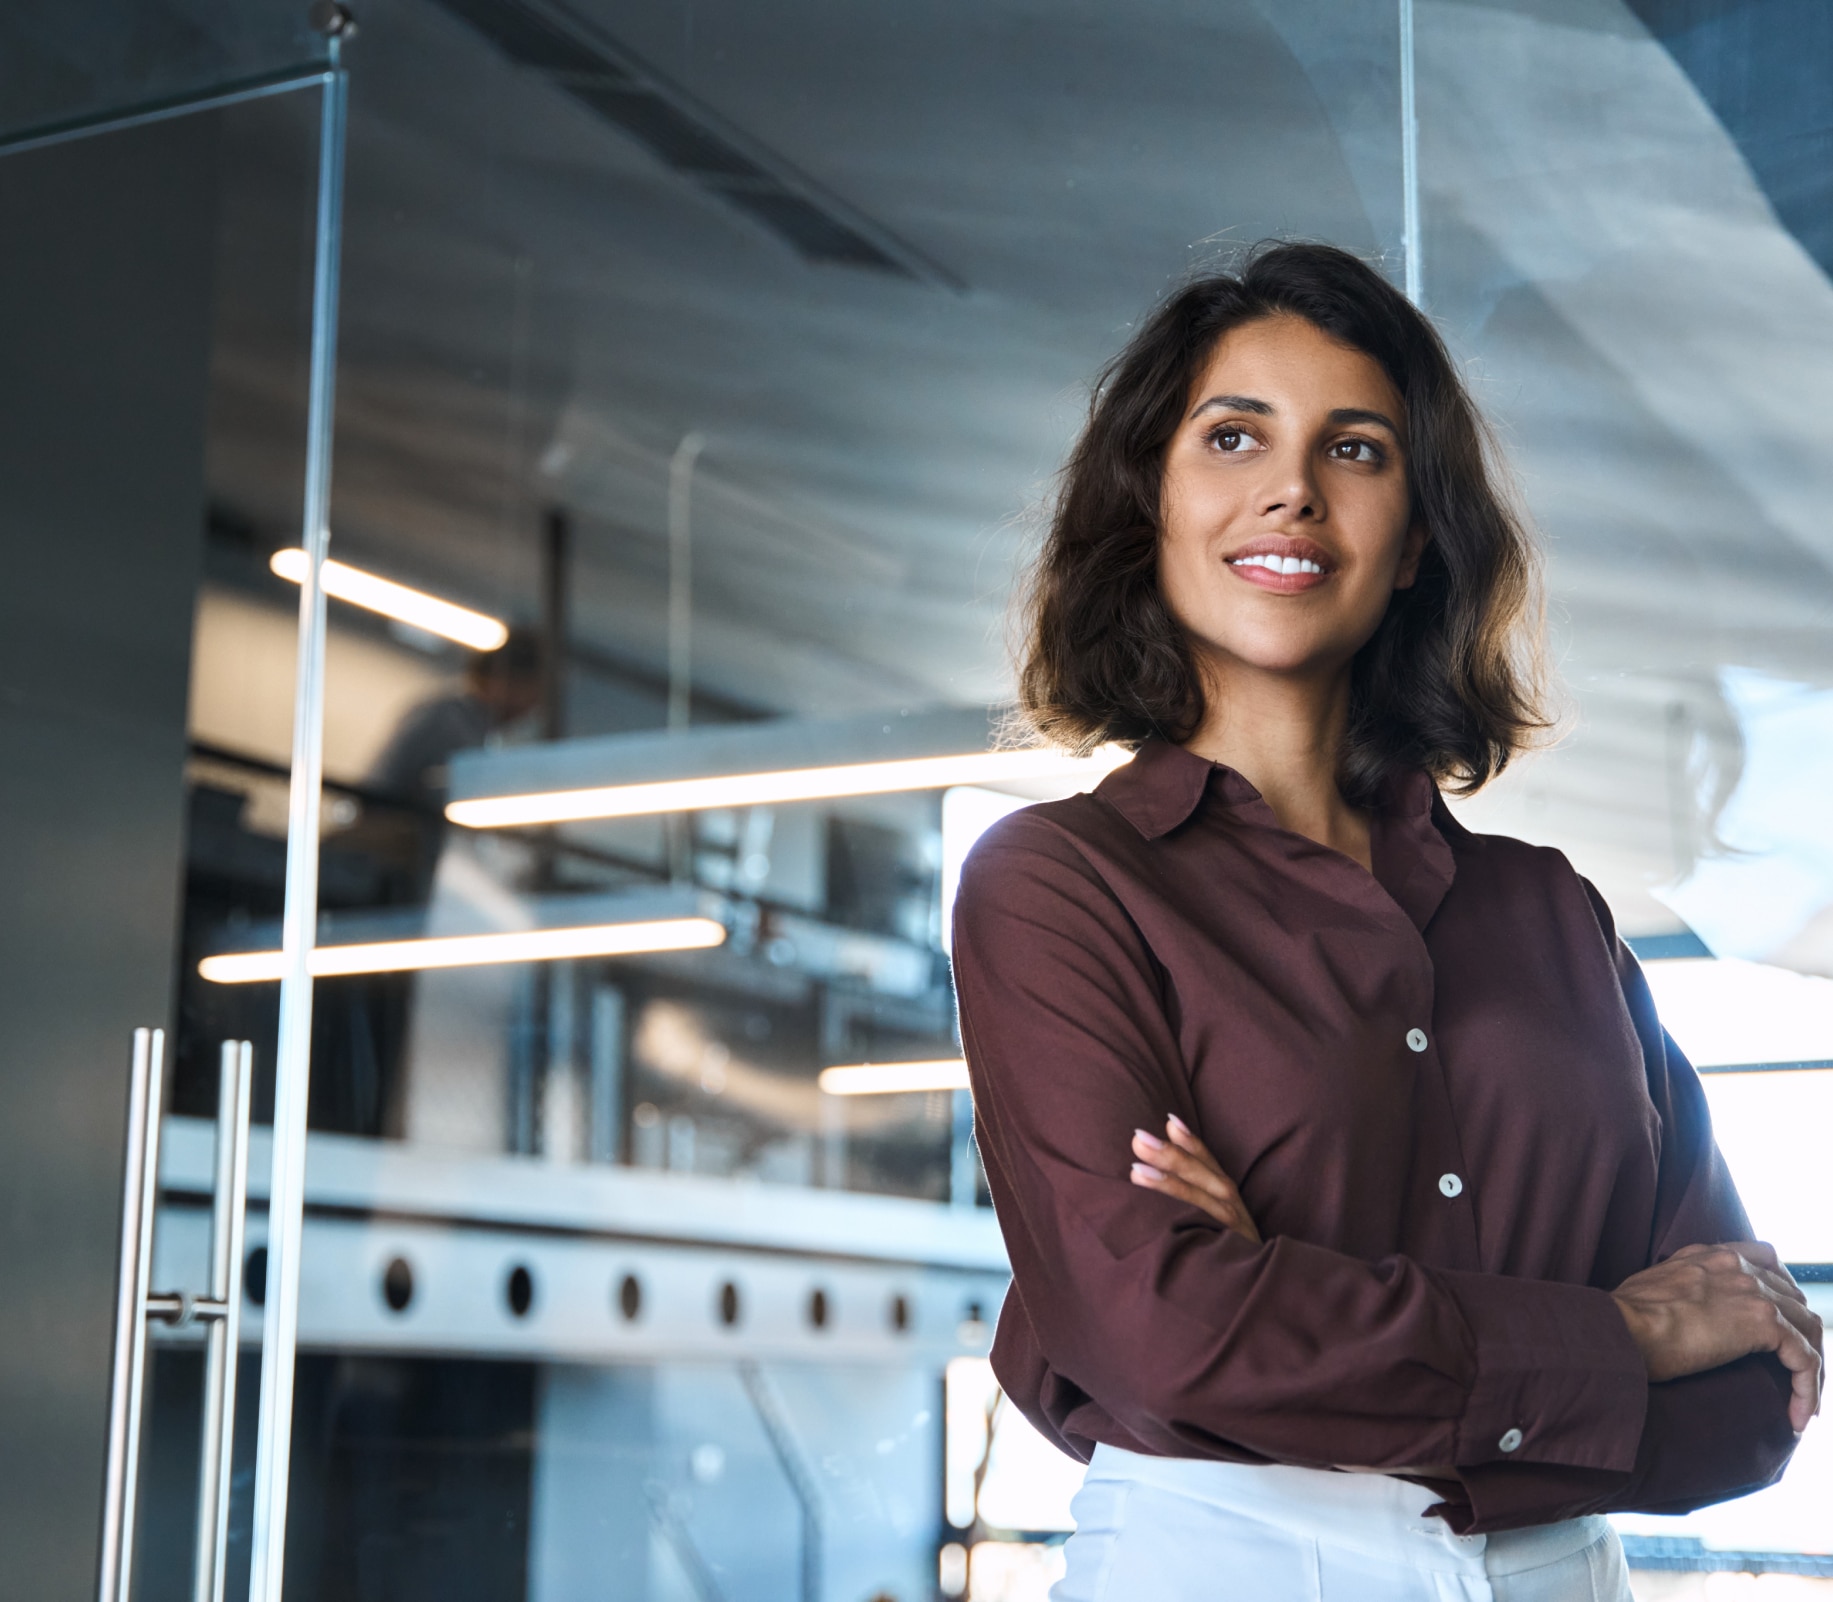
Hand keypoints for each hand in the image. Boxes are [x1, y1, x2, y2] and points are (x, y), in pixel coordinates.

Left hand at [1130, 1115, 1260, 1244]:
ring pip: (1203, 1204)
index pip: (1208, 1162)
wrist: (1261, 1283)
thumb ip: (1190, 1185)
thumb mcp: (1211, 1211)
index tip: (1169, 1121)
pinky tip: (1160, 1218)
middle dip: (1172, 1157)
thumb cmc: (1225, 1243)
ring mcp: (1232, 1230)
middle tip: (1139, 1139)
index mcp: (1224, 1193)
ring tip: (1137, 1172)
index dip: (1191, 1142)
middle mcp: (1231, 1207)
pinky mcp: (1228, 1252)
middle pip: (1204, 1177)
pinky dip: (1186, 1225)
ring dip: (1171, 1186)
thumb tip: (1151, 1156)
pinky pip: (1204, 1238)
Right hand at [1611, 1242, 1823, 1432]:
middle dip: (1800, 1333)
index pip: (1763, 1258)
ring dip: (1809, 1365)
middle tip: (1793, 1369)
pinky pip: (1805, 1358)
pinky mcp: (1763, 1321)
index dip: (1780, 1290)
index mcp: (1707, 1255)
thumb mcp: (1649, 1289)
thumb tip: (1673, 1316)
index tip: (1780, 1321)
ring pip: (1807, 1327)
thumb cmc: (1621, 1318)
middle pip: (1793, 1295)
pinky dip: (1808, 1389)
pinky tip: (1799, 1416)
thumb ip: (1674, 1291)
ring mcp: (1752, 1290)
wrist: (1622, 1327)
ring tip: (1802, 1400)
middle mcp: (1734, 1264)